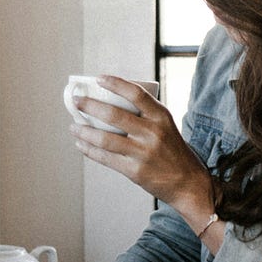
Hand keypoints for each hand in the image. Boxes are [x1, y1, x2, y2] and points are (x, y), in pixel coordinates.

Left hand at [71, 78, 214, 226]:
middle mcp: (152, 132)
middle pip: (114, 115)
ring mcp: (143, 152)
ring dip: (84, 131)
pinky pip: (106, 158)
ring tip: (73, 126)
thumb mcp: (166, 126)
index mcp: (161, 116)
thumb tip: (111, 101)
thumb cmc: (173, 151)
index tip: (99, 78)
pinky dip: (90, 150)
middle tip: (76, 101)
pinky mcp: (134, 171)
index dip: (115, 83)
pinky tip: (81, 144)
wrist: (188, 183)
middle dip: (90, 106)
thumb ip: (145, 114)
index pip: (136, 93)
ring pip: (105, 138)